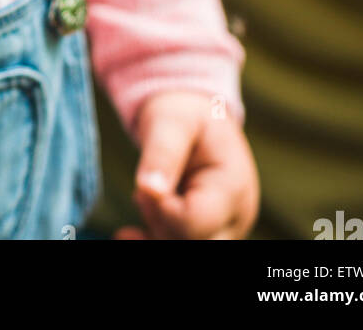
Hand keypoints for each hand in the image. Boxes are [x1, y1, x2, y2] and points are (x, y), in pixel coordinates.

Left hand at [113, 90, 258, 239]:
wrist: (195, 119)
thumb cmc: (185, 115)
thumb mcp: (172, 122)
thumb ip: (162, 153)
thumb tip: (149, 189)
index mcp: (232, 186)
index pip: (196, 222)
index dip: (164, 211)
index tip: (146, 186)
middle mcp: (234, 217)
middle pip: (194, 243)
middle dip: (161, 223)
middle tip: (143, 193)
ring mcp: (222, 229)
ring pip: (185, 246)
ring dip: (156, 228)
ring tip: (146, 195)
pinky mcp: (205, 235)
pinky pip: (179, 245)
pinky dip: (150, 240)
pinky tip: (127, 234)